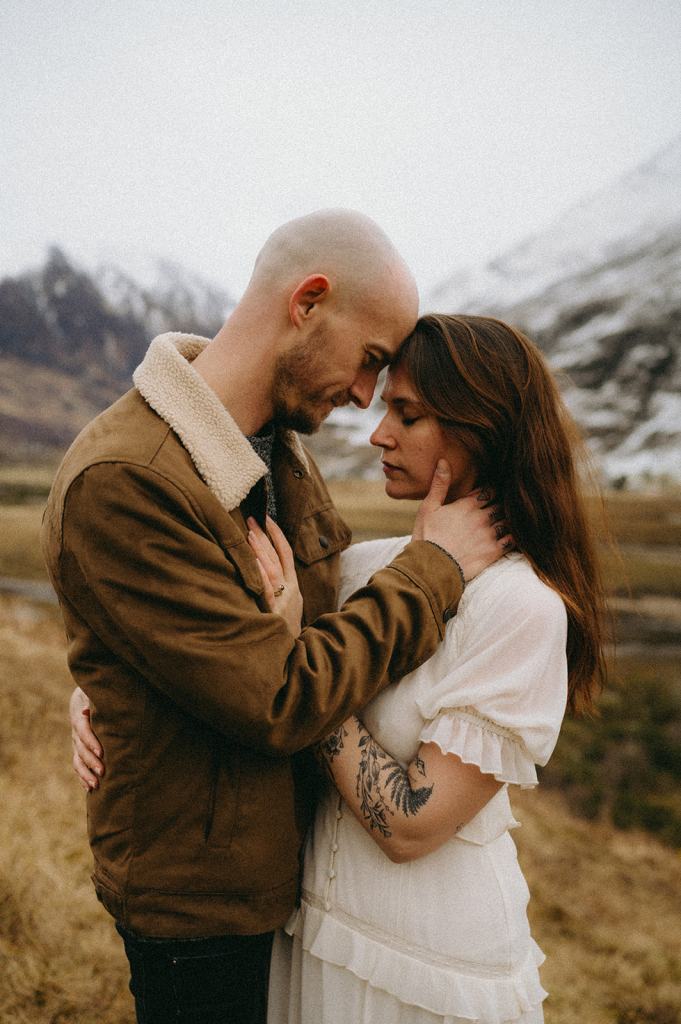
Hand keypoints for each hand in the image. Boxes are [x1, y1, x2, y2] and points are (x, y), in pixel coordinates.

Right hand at [70, 686, 103, 790]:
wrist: (86, 696)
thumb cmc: (98, 693)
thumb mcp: (96, 693)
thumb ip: (95, 700)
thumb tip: (87, 710)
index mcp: (80, 715)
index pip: (83, 730)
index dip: (90, 742)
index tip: (101, 753)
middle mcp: (76, 732)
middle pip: (80, 749)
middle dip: (91, 762)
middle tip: (102, 773)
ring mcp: (76, 743)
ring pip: (77, 760)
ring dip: (86, 774)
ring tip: (96, 785)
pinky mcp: (79, 750)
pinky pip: (78, 766)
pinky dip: (83, 778)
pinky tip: (89, 788)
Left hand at [247, 515, 303, 635]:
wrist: (294, 659)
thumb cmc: (284, 633)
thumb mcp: (286, 607)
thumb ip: (277, 589)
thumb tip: (260, 569)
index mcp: (293, 587)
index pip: (286, 554)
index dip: (277, 535)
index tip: (266, 518)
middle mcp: (291, 590)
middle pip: (278, 557)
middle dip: (265, 536)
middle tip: (251, 517)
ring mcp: (284, 601)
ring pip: (272, 569)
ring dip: (261, 550)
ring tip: (249, 533)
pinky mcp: (275, 613)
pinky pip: (267, 591)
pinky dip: (260, 575)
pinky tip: (252, 562)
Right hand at [412, 461, 512, 580]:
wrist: (432, 569)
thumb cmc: (427, 537)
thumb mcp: (428, 508)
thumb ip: (439, 484)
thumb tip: (444, 461)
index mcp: (467, 505)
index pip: (489, 491)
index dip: (492, 490)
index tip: (492, 492)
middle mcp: (482, 517)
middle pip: (501, 504)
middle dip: (502, 503)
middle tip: (505, 503)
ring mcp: (489, 534)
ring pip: (508, 520)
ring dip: (509, 519)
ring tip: (510, 519)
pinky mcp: (493, 552)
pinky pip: (512, 540)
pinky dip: (515, 536)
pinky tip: (515, 535)